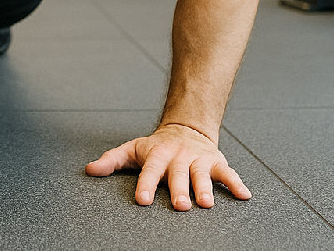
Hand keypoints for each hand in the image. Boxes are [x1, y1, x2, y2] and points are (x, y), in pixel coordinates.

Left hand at [84, 123, 250, 210]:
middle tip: (179, 205)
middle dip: (179, 189)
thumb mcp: (132, 149)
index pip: (149, 170)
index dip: (145, 184)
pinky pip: (227, 173)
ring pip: (201, 174)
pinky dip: (236, 183)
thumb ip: (111, 160)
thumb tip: (90, 170)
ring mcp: (197, 159)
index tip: (142, 200)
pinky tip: (244, 195)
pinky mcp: (216, 162)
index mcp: (156, 154)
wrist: (184, 129)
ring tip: (206, 203)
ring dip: (204, 188)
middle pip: (178, 174)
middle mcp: (178, 156)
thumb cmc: (155, 146)